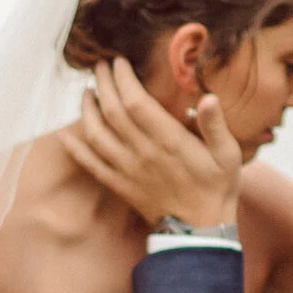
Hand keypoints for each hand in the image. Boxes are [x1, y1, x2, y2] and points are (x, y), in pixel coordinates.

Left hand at [67, 57, 244, 229]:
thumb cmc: (217, 187)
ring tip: (86, 91)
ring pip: (96, 134)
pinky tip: (64, 133)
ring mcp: (127, 170)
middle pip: (112, 112)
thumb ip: (216, 125)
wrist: (200, 230)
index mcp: (169, 142)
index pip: (136, 103)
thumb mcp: (228, 155)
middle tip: (100, 66)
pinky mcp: (120, 184)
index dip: (123, 80)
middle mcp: (143, 153)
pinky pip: (90, 164)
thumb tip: (208, 98)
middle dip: (103, 84)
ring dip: (86, 110)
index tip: (120, 63)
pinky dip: (74, 147)